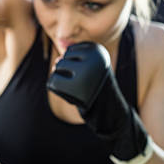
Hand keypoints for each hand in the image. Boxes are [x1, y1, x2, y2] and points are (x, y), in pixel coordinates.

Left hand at [47, 42, 149, 162]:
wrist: (110, 113)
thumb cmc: (96, 87)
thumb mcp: (88, 66)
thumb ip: (72, 59)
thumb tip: (58, 60)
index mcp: (98, 50)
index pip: (70, 51)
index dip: (76, 66)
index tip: (90, 75)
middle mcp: (93, 59)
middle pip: (62, 60)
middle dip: (68, 74)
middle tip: (86, 85)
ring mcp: (85, 73)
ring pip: (56, 69)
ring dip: (63, 82)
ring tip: (81, 90)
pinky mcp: (75, 87)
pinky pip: (52, 82)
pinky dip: (57, 90)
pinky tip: (72, 97)